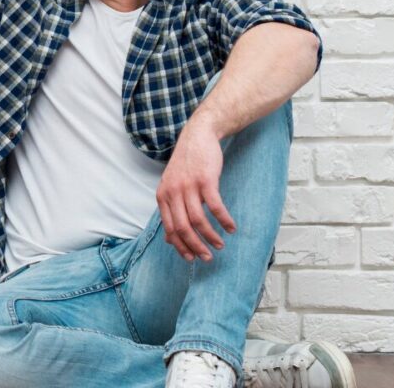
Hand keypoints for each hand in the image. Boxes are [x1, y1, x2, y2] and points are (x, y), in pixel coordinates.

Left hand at [156, 125, 234, 261]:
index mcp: (162, 196)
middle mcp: (172, 192)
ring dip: (211, 236)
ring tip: (220, 245)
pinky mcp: (205, 180)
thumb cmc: (187, 165)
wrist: (197, 136)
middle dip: (195, 246)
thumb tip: (168, 239)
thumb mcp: (171, 186)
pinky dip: (223, 220)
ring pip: (198, 220)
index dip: (180, 246)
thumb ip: (170, 210)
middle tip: (208, 258)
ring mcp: (188, 186)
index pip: (169, 228)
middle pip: (182, 228)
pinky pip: (214, 206)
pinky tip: (231, 228)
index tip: (191, 258)